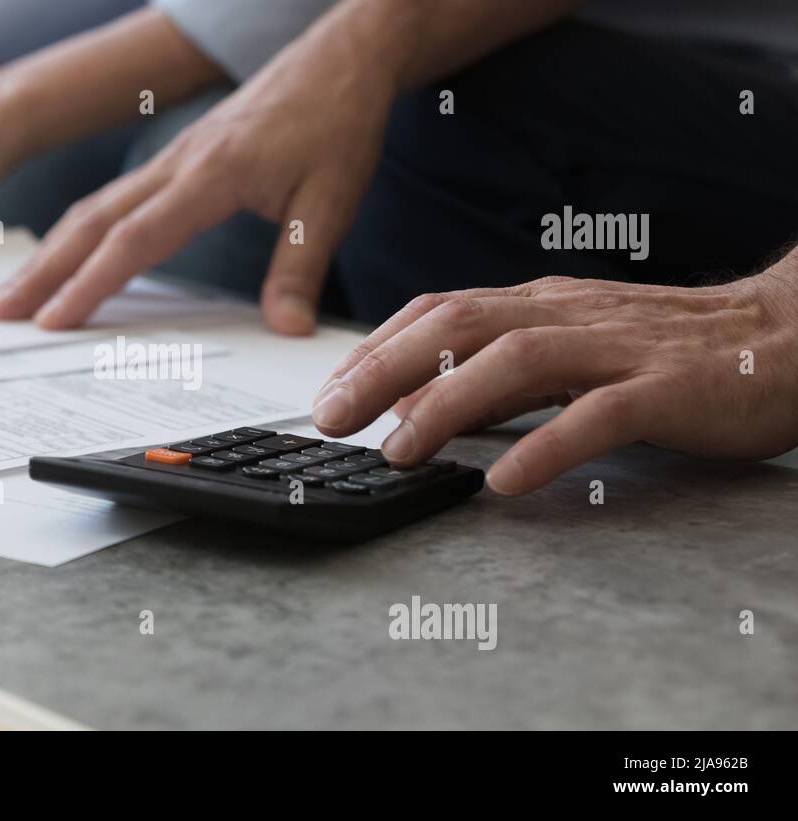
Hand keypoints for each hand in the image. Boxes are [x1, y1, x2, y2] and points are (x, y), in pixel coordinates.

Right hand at [0, 13, 395, 334]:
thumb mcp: (332, 201)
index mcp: (210, 175)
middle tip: (1, 311)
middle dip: (43, 270)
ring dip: (51, 250)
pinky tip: (69, 249)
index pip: (134, 239)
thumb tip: (286, 328)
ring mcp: (173, 156)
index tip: (54, 320)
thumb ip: (300, 268)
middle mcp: (178, 163)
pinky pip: (116, 196)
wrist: (343, 55)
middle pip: (92, 221)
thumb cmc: (337, 119)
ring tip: (16, 289)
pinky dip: (81, 229)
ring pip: (95, 206)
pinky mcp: (180, 155)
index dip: (90, 284)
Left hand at [311, 271, 797, 494]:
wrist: (786, 338)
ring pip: (517, 362)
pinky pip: (600, 416)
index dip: (377, 349)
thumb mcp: (571, 347)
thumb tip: (417, 406)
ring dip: (447, 407)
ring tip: (399, 451)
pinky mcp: (668, 390)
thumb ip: (500, 372)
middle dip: (385, 372)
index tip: (330, 392)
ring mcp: (620, 350)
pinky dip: (547, 446)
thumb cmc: (667, 350)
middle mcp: (571, 315)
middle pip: (460, 327)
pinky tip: (506, 481)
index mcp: (543, 303)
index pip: (440, 311)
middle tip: (331, 420)